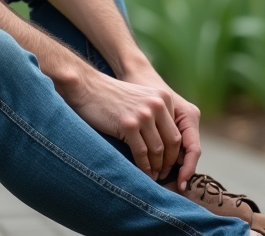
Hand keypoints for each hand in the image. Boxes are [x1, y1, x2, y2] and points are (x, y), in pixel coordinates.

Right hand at [63, 70, 182, 180]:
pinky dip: (144, 167)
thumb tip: (165, 145)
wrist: (87, 86)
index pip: (177, 131)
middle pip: (172, 142)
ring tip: (153, 177)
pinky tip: (142, 173)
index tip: (169, 163)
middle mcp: (157, 105)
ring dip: (156, 167)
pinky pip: (141, 153)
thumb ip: (155, 114)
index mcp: (163, 98)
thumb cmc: (111, 97)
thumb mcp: (140, 99)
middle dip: (169, 162)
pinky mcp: (129, 125)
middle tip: (164, 174)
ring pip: (157, 150)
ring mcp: (143, 115)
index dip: (175, 152)